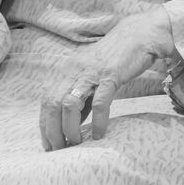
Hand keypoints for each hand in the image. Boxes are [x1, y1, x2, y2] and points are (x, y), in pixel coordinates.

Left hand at [39, 8, 173, 150]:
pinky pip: (100, 102)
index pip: (46, 100)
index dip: (44, 125)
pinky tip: (99, 134)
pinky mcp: (110, 75)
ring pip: (70, 104)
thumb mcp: (91, 76)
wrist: (139, 35)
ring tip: (76, 143)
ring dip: (70, 128)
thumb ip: (82, 98)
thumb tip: (73, 124)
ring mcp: (91, 72)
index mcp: (66, 70)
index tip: (48, 144)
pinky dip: (97, 121)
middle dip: (53, 131)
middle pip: (52, 104)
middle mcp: (73, 70)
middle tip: (59, 149)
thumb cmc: (115, 58)